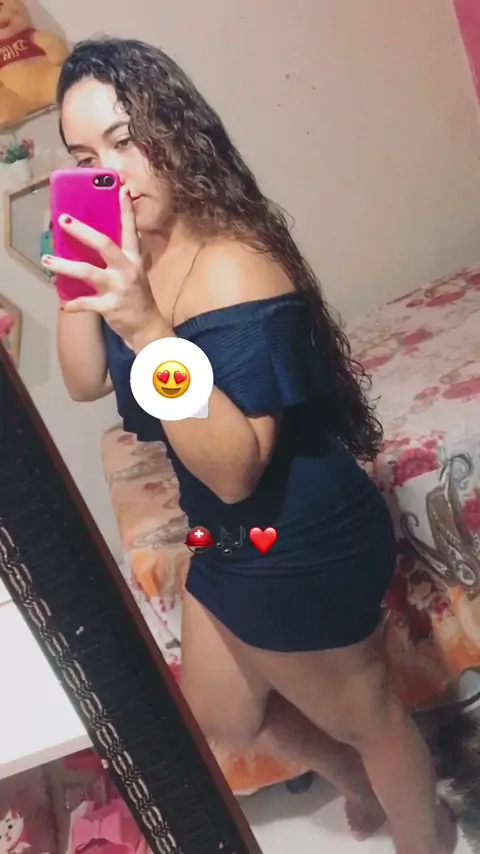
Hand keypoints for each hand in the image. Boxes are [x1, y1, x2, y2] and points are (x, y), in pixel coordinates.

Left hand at [43, 187, 168, 351]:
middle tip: (63, 220)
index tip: (121, 189)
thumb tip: (94, 241)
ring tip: (47, 260)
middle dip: (82, 231)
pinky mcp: (110, 307)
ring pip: (88, 272)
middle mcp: (127, 270)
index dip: (126, 210)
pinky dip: (74, 304)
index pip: (130, 230)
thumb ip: (120, 257)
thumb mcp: (134, 272)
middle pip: (104, 245)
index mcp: (134, 259)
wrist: (148, 327)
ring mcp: (118, 288)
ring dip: (64, 266)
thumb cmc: (137, 297)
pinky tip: (64, 304)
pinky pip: (87, 303)